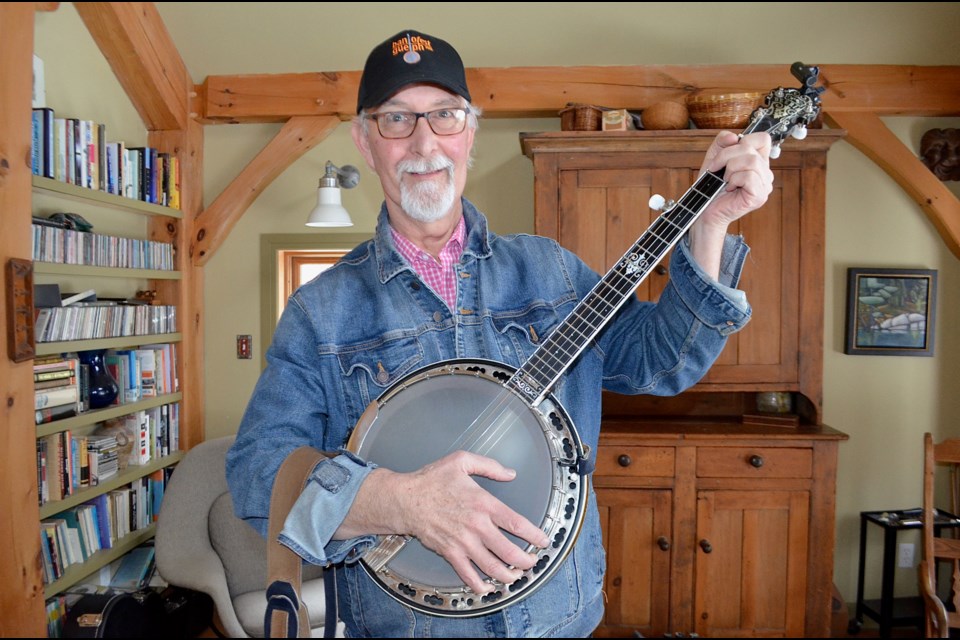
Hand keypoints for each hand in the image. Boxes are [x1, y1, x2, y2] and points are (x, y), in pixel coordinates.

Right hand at [355, 451, 550, 594]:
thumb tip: (511, 473)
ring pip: (492, 567)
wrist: (406, 499)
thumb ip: (489, 466)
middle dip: (525, 561)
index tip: (543, 541)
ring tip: (516, 577)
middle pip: (508, 551)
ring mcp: (463, 542)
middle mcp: (476, 526)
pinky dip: (480, 585)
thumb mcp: (462, 461)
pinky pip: (468, 574)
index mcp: (483, 503)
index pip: (516, 523)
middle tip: (532, 563)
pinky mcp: (450, 553)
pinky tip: (488, 588)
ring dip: (508, 576)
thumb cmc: (432, 479)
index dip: (533, 535)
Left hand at [687, 131, 774, 277]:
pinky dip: (734, 179)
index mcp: (757, 162)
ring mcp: (765, 185)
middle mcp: (765, 173)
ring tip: (724, 180)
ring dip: (730, 168)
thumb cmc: (710, 187)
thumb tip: (733, 136)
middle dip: (726, 155)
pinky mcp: (759, 196)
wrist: (704, 209)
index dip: (743, 140)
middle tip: (716, 169)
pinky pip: (749, 176)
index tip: (725, 154)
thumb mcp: (713, 158)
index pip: (763, 139)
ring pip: (751, 161)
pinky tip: (729, 188)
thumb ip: (722, 142)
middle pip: (751, 148)